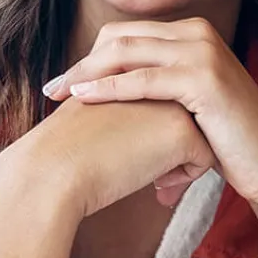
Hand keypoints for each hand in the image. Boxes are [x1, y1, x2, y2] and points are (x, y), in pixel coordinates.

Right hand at [22, 93, 216, 217]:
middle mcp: (156, 76)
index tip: (141, 156)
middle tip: (159, 176)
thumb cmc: (67, 150)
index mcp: (134, 69)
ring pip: (201, 132)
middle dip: (178, 144)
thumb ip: (127, 110)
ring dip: (183, 160)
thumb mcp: (99, 114)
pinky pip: (203, 158)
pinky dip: (185, 177)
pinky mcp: (182, 130)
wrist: (54, 169)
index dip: (157, 131)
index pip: (165, 100)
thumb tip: (148, 131)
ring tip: (159, 181)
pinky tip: (158, 188)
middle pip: (186, 112)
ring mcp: (172, 99)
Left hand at [44, 17, 257, 211]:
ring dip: (87, 72)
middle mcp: (198, 33)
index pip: (127, 34)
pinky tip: (84, 98)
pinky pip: (143, 80)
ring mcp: (203, 52)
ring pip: (127, 52)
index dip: (91, 55)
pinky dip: (109, 88)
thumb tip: (109, 90)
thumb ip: (158, 87)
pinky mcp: (204, 79)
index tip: (65, 81)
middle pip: (121, 37)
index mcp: (193, 33)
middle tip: (53, 88)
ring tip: (60, 94)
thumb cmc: (227, 141)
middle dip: (82, 62)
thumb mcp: (187, 104)